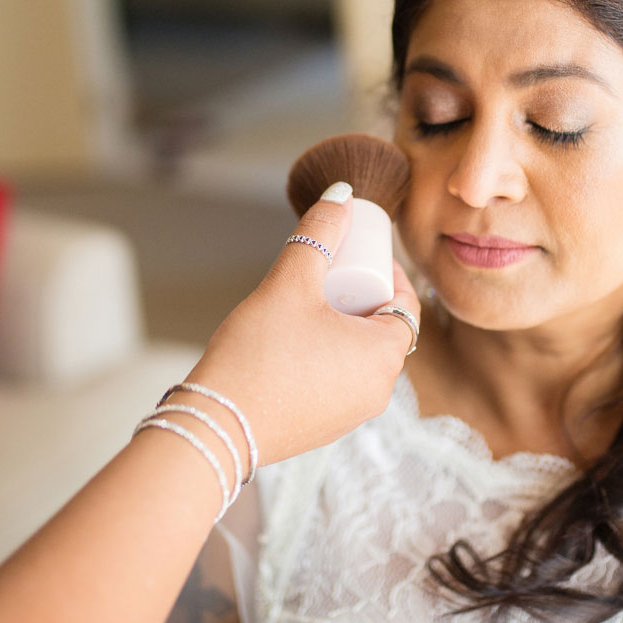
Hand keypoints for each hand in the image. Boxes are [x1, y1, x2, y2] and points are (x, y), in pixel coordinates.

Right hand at [179, 188, 419, 465]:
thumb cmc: (258, 355)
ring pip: (359, 355)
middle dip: (361, 296)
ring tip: (307, 304)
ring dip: (342, 326)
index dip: (386, 271)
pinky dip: (325, 355)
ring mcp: (352, 415)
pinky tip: (292, 341)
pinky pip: (337, 380)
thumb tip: (341, 194)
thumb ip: (318, 234)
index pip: (406, 302)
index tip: (357, 253)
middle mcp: (379, 392)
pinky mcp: (324, 428)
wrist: (216, 427)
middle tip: (330, 273)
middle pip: (383, 328)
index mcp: (385, 356)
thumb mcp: (291, 282)